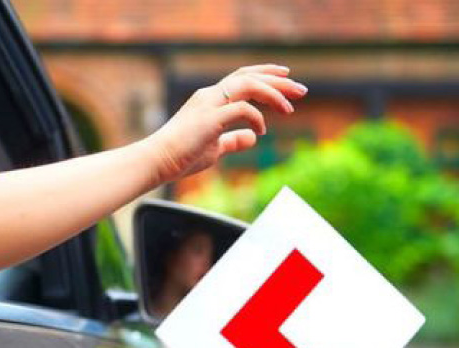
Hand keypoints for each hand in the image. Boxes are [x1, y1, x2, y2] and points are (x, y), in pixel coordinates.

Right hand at [145, 64, 307, 184]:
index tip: (286, 78)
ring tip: (290, 107)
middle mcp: (210, 96)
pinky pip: (242, 109)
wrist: (157, 161)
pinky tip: (262, 129)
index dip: (265, 75)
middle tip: (301, 89)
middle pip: (249, 76)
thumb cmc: (181, 157)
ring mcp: (209, 104)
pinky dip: (256, 117)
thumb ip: (233, 141)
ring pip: (247, 85)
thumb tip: (253, 138)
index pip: (241, 78)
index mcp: (209, 99)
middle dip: (278, 80)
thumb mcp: (214, 149)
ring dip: (273, 92)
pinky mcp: (210, 119)